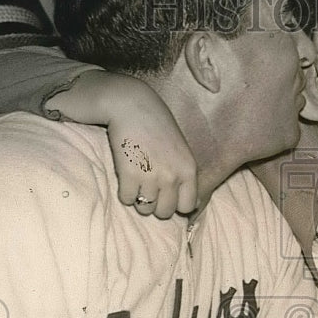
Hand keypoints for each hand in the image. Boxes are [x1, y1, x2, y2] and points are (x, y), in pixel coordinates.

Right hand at [102, 75, 198, 218]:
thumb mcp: (181, 149)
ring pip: (145, 209)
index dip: (176, 204)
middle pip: (165, 212)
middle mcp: (172, 176)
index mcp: (188, 169)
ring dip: (139, 199)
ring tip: (137, 183)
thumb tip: (191, 206)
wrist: (132, 106)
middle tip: (149, 190)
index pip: (188, 206)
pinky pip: (127, 199)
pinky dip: (125, 193)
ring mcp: (151, 177)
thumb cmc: (157, 126)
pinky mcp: (129, 175)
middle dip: (156, 205)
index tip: (167, 196)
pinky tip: (126, 178)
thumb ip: (185, 175)